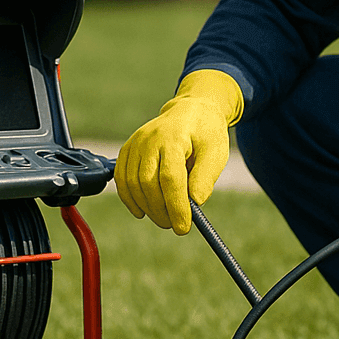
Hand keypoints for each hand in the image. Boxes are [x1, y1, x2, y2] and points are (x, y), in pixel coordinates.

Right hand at [115, 69, 243, 234]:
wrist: (191, 110)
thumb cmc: (206, 133)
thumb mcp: (216, 152)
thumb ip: (206, 177)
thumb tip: (195, 203)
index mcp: (173, 137)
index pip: (171, 178)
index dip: (176, 206)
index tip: (184, 227)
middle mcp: (149, 139)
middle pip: (148, 183)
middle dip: (161, 210)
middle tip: (176, 226)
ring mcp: (135, 143)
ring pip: (132, 183)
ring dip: (147, 208)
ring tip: (165, 219)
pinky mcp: (127, 149)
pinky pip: (121, 179)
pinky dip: (129, 198)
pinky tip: (142, 211)